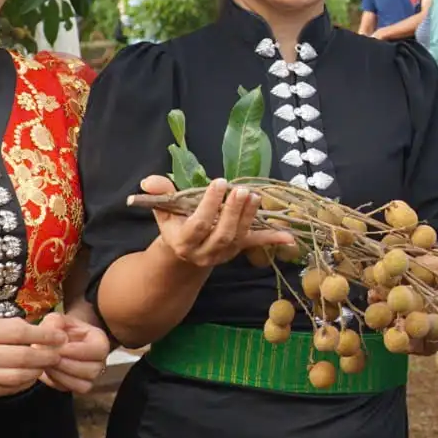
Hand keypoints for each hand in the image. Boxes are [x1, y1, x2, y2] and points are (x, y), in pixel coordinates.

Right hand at [0, 317, 68, 397]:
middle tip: (59, 352)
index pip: (18, 333)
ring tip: (45, 365)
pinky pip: (7, 390)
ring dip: (37, 372)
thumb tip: (30, 329)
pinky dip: (23, 384)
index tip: (60, 336)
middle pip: (23, 358)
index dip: (44, 336)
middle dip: (47, 356)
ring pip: (18, 378)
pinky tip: (28, 377)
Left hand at [36, 311, 110, 393]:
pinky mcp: (77, 386)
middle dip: (67, 365)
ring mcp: (90, 377)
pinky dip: (57, 382)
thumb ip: (55, 322)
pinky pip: (70, 389)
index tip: (59, 348)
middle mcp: (100, 362)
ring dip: (61, 375)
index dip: (77, 350)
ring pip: (82, 385)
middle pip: (91, 370)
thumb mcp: (57, 319)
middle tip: (49, 357)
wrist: (57, 341)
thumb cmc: (60, 329)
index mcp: (100, 342)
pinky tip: (48, 370)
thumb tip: (55, 336)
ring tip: (47, 363)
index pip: (97, 350)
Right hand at [143, 175, 293, 270]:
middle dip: (233, 212)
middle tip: (241, 190)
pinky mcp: (238, 250)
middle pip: (222, 234)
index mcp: (183, 241)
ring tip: (254, 196)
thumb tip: (149, 181)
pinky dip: (272, 239)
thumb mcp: (164, 211)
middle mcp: (205, 251)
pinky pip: (255, 244)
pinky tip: (289, 237)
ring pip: (239, 238)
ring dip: (249, 216)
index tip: (219, 182)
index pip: (199, 224)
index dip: (210, 204)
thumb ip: (160, 194)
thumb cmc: (174, 226)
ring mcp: (224, 253)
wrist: (184, 256)